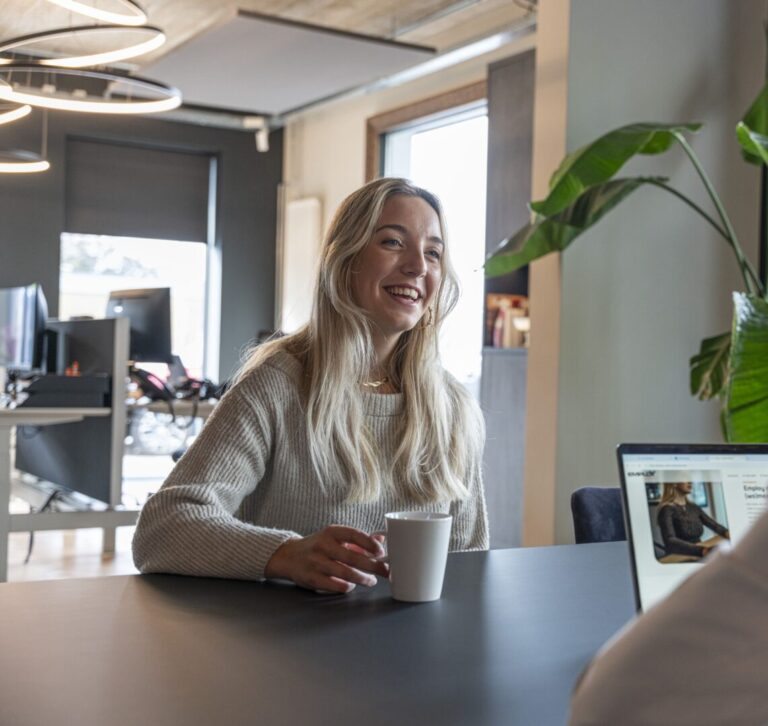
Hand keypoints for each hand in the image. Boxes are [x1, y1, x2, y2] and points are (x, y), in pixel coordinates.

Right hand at [264, 526, 388, 593]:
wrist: (289, 556)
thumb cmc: (319, 546)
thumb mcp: (335, 538)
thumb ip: (358, 540)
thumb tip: (381, 539)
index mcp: (331, 532)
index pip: (354, 534)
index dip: (370, 544)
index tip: (381, 552)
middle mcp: (323, 545)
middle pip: (353, 557)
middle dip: (373, 566)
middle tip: (385, 571)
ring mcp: (316, 562)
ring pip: (346, 573)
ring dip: (363, 579)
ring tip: (371, 580)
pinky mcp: (311, 578)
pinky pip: (334, 585)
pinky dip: (347, 586)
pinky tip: (352, 585)